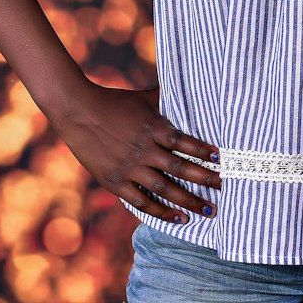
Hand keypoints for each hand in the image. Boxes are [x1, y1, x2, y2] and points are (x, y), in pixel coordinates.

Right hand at [48, 80, 222, 223]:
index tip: (222, 160)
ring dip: (188, 201)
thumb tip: (185, 83)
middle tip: (225, 188)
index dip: (204, 151)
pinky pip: (141, 201)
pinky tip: (178, 218)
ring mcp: (129, 167)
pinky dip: (161, 211)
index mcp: (153, 128)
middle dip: (206, 180)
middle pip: (180, 168)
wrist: (77, 111)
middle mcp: (144, 149)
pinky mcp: (115, 181)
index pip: (184, 142)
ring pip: (165, 189)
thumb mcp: (142, 97)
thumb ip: (164, 96)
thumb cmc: (113, 101)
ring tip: (208, 210)